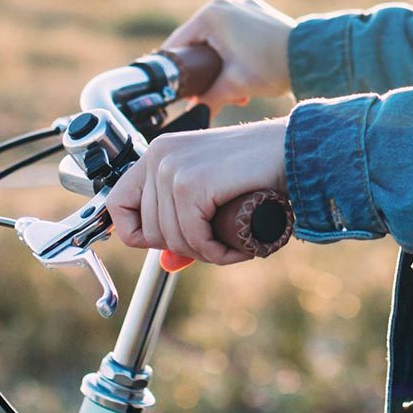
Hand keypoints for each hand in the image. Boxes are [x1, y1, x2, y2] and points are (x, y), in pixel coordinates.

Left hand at [104, 114, 289, 265]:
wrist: (294, 149)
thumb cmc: (258, 169)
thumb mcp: (212, 194)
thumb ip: (184, 223)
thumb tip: (165, 263)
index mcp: (158, 152)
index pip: (117, 206)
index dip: (139, 234)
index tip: (169, 240)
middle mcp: (159, 156)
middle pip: (147, 230)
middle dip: (183, 247)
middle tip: (216, 241)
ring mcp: (172, 168)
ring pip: (170, 239)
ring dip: (203, 253)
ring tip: (230, 243)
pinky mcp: (191, 184)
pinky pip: (192, 238)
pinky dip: (215, 252)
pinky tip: (234, 246)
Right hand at [162, 0, 296, 106]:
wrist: (313, 55)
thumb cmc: (271, 66)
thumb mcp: (233, 87)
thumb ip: (207, 100)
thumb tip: (194, 114)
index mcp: (211, 15)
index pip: (178, 44)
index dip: (175, 70)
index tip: (175, 90)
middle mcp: (225, 4)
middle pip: (200, 43)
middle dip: (204, 72)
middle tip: (209, 96)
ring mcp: (243, 6)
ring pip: (219, 39)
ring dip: (222, 66)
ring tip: (235, 92)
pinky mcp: (259, 13)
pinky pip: (237, 33)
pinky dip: (236, 53)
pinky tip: (247, 75)